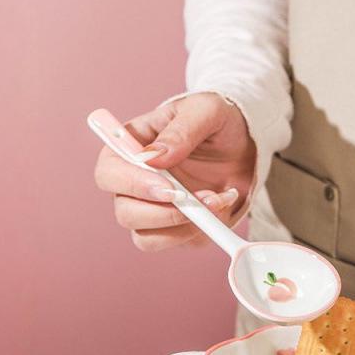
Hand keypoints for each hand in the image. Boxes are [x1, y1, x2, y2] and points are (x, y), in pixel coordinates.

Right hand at [93, 92, 255, 250]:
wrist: (245, 146)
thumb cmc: (217, 123)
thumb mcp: (206, 110)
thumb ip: (180, 130)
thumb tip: (153, 158)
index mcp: (130, 150)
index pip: (108, 174)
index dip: (132, 185)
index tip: (168, 187)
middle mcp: (135, 185)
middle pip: (125, 214)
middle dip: (164, 213)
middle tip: (199, 199)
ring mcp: (155, 211)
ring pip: (147, 239)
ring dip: (184, 227)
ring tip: (217, 199)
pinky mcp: (179, 230)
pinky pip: (183, 243)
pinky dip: (206, 230)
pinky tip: (223, 202)